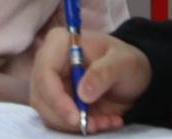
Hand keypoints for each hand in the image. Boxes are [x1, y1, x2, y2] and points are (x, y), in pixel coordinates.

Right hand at [30, 27, 151, 133]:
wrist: (131, 76)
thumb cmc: (126, 62)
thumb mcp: (123, 63)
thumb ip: (104, 73)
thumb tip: (82, 94)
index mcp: (59, 43)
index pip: (44, 72)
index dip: (55, 97)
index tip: (75, 117)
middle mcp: (48, 62)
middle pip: (40, 96)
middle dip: (65, 117)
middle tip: (94, 125)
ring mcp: (50, 83)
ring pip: (47, 112)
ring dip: (74, 125)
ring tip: (104, 122)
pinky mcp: (56, 101)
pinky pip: (58, 121)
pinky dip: (79, 128)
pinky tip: (102, 122)